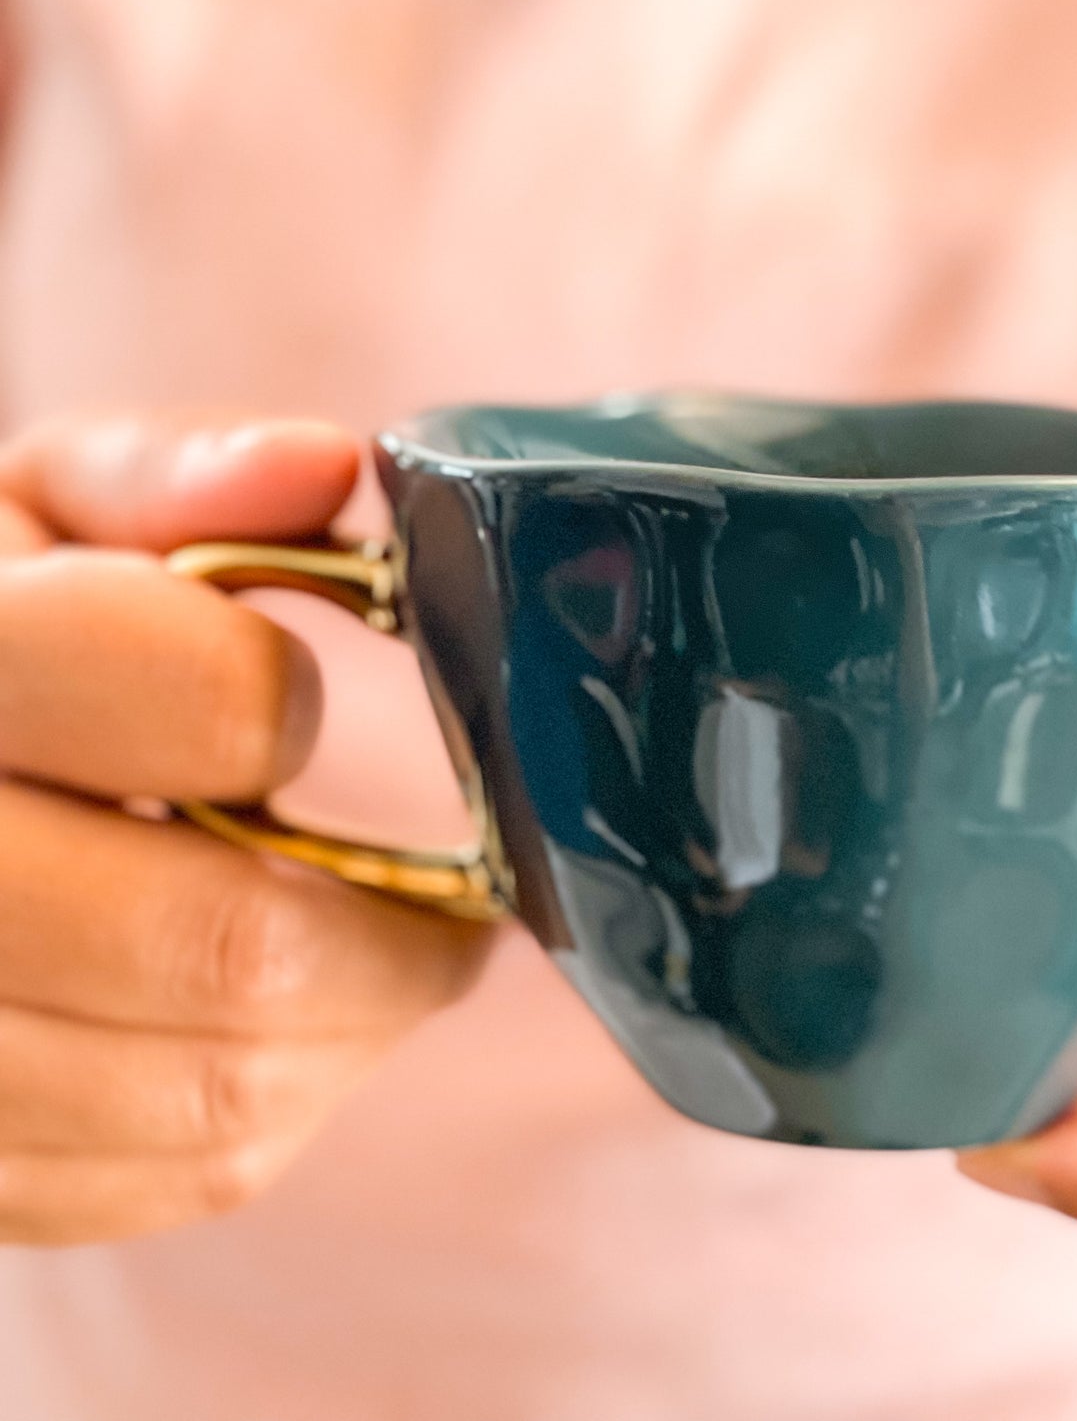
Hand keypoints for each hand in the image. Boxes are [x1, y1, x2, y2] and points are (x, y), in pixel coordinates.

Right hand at [0, 413, 489, 1244]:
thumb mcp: (37, 506)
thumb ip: (173, 473)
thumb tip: (328, 466)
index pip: (199, 708)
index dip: (272, 705)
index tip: (290, 706)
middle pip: (219, 947)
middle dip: (391, 933)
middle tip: (463, 901)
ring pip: (208, 1094)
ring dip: (350, 1031)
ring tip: (380, 962)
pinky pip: (159, 1181)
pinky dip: (263, 1111)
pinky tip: (268, 1032)